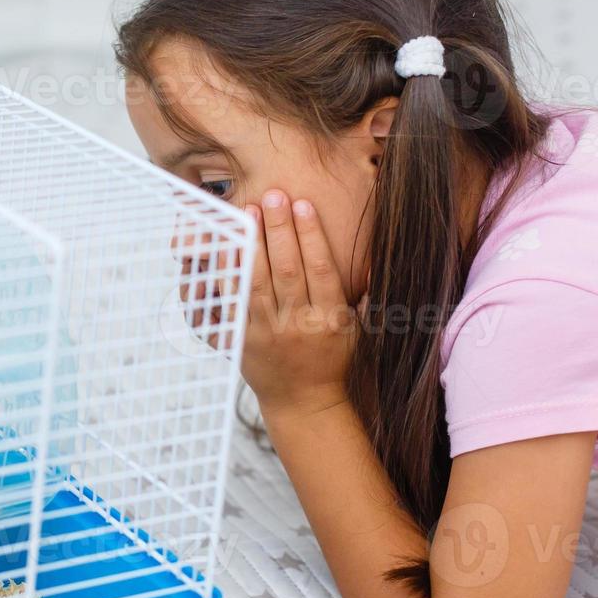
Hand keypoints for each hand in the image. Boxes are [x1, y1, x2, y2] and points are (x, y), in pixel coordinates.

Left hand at [241, 190, 357, 421]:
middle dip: (280, 229)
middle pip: (287, 269)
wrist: (303, 403)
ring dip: (252, 243)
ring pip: (257, 282)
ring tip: (248, 210)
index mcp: (331, 319)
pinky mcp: (243, 339)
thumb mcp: (358, 330)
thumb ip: (364, 295)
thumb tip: (371, 257)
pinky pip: (232, 301)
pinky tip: (226, 246)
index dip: (311, 235)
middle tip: (273, 194)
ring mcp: (268, 333)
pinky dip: (227, 272)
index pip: (321, 269)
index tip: (303, 204)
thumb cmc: (333, 360)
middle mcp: (299, 325)